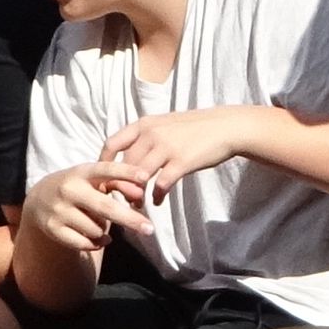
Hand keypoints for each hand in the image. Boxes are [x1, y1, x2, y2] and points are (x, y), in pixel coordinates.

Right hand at [20, 165, 139, 273]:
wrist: (38, 200)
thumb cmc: (77, 187)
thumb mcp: (93, 180)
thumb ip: (118, 183)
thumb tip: (140, 194)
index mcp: (82, 172)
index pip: (106, 170)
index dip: (126, 172)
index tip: (145, 176)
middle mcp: (69, 189)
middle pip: (105, 208)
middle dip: (130, 219)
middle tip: (150, 229)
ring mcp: (59, 210)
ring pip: (97, 229)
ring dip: (105, 231)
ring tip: (100, 224)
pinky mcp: (53, 229)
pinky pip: (84, 243)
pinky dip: (96, 244)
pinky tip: (98, 240)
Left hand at [99, 107, 260, 200]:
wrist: (226, 127)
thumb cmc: (195, 128)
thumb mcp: (165, 124)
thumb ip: (146, 137)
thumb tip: (128, 156)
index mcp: (144, 124)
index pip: (112, 144)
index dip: (103, 164)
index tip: (104, 179)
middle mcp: (151, 134)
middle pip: (123, 165)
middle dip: (119, 185)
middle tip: (121, 199)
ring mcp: (166, 147)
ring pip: (139, 176)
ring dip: (135, 194)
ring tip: (137, 204)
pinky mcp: (181, 161)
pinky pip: (161, 184)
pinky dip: (157, 196)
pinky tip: (158, 202)